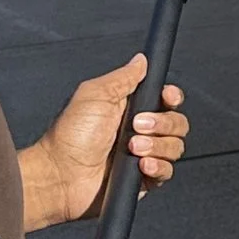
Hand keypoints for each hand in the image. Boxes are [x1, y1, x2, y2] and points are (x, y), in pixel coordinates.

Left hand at [20, 57, 188, 231]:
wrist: (61, 175)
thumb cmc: (70, 137)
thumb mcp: (95, 95)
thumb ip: (123, 77)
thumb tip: (141, 60)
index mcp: (129, 108)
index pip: (165, 99)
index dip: (171, 96)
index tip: (167, 97)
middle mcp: (139, 131)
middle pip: (176, 122)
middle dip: (162, 123)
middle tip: (136, 126)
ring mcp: (142, 155)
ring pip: (175, 147)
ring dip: (157, 146)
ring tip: (132, 148)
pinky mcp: (143, 178)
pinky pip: (167, 171)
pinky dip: (158, 167)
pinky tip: (140, 165)